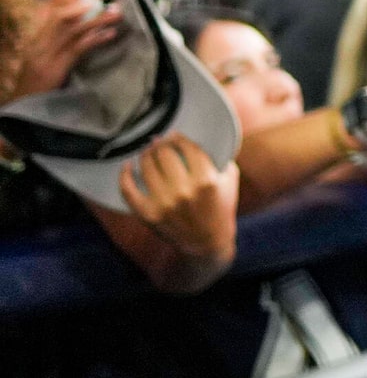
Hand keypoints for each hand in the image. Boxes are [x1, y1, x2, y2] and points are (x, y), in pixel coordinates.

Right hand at [16, 0, 120, 96]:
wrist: (22, 106)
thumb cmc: (36, 84)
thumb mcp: (43, 59)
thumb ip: (56, 43)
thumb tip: (79, 28)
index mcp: (35, 39)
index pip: (48, 11)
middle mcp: (38, 42)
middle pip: (61, 16)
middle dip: (84, 3)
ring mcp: (45, 54)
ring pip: (72, 29)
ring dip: (97, 19)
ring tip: (116, 13)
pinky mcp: (55, 67)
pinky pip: (78, 49)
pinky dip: (95, 39)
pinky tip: (110, 35)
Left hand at [118, 133, 237, 259]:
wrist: (208, 243)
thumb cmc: (221, 207)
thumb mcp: (229, 180)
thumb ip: (219, 158)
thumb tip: (197, 139)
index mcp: (207, 181)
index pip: (188, 148)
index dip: (178, 138)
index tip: (173, 135)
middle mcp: (184, 191)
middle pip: (165, 154)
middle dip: (161, 144)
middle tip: (159, 141)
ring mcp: (164, 203)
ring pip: (147, 167)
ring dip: (145, 155)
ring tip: (147, 151)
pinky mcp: (148, 214)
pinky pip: (128, 190)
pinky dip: (125, 175)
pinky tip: (127, 166)